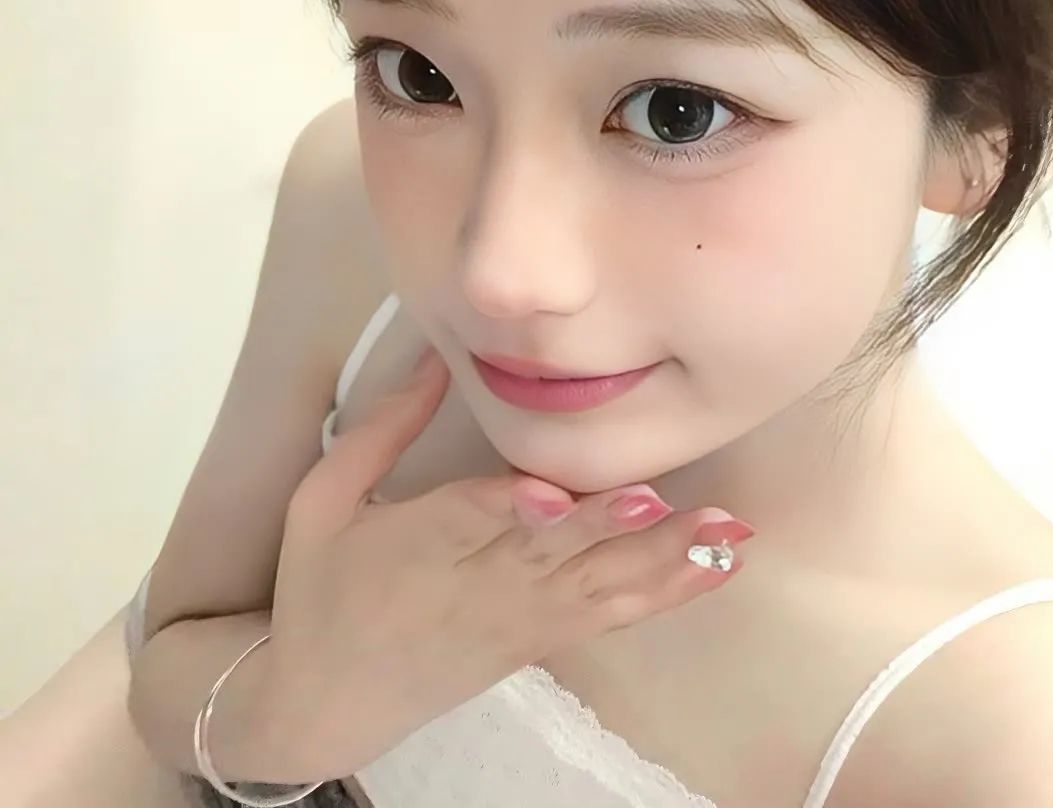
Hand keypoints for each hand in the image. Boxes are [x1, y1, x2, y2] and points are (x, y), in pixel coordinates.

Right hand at [265, 347, 753, 779]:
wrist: (322, 703)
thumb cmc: (319, 589)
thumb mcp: (323, 500)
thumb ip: (382, 428)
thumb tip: (435, 356)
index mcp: (415, 548)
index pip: (466, 522)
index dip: (510, 510)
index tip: (551, 494)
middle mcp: (476, 587)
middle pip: (548, 555)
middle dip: (606, 526)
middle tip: (664, 500)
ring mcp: (519, 620)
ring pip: (596, 587)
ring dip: (661, 559)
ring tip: (724, 534)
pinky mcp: (541, 641)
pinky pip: (612, 617)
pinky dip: (665, 594)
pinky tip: (714, 570)